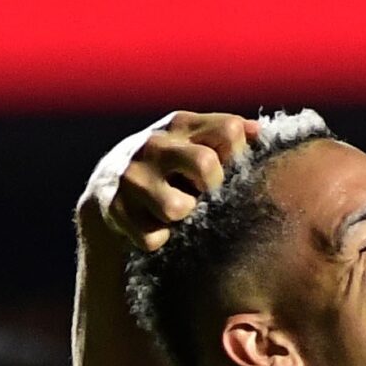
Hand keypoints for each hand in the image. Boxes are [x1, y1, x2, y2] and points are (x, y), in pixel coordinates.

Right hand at [79, 110, 259, 250]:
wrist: (107, 189)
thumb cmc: (169, 166)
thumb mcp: (194, 141)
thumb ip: (225, 137)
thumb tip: (258, 132)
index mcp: (181, 125)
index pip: (230, 131)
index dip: (238, 156)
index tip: (229, 171)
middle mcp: (154, 145)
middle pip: (205, 163)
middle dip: (213, 188)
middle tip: (205, 196)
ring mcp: (132, 177)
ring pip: (176, 207)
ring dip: (184, 219)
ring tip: (179, 213)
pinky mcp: (115, 209)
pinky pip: (153, 238)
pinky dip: (159, 240)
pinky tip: (156, 227)